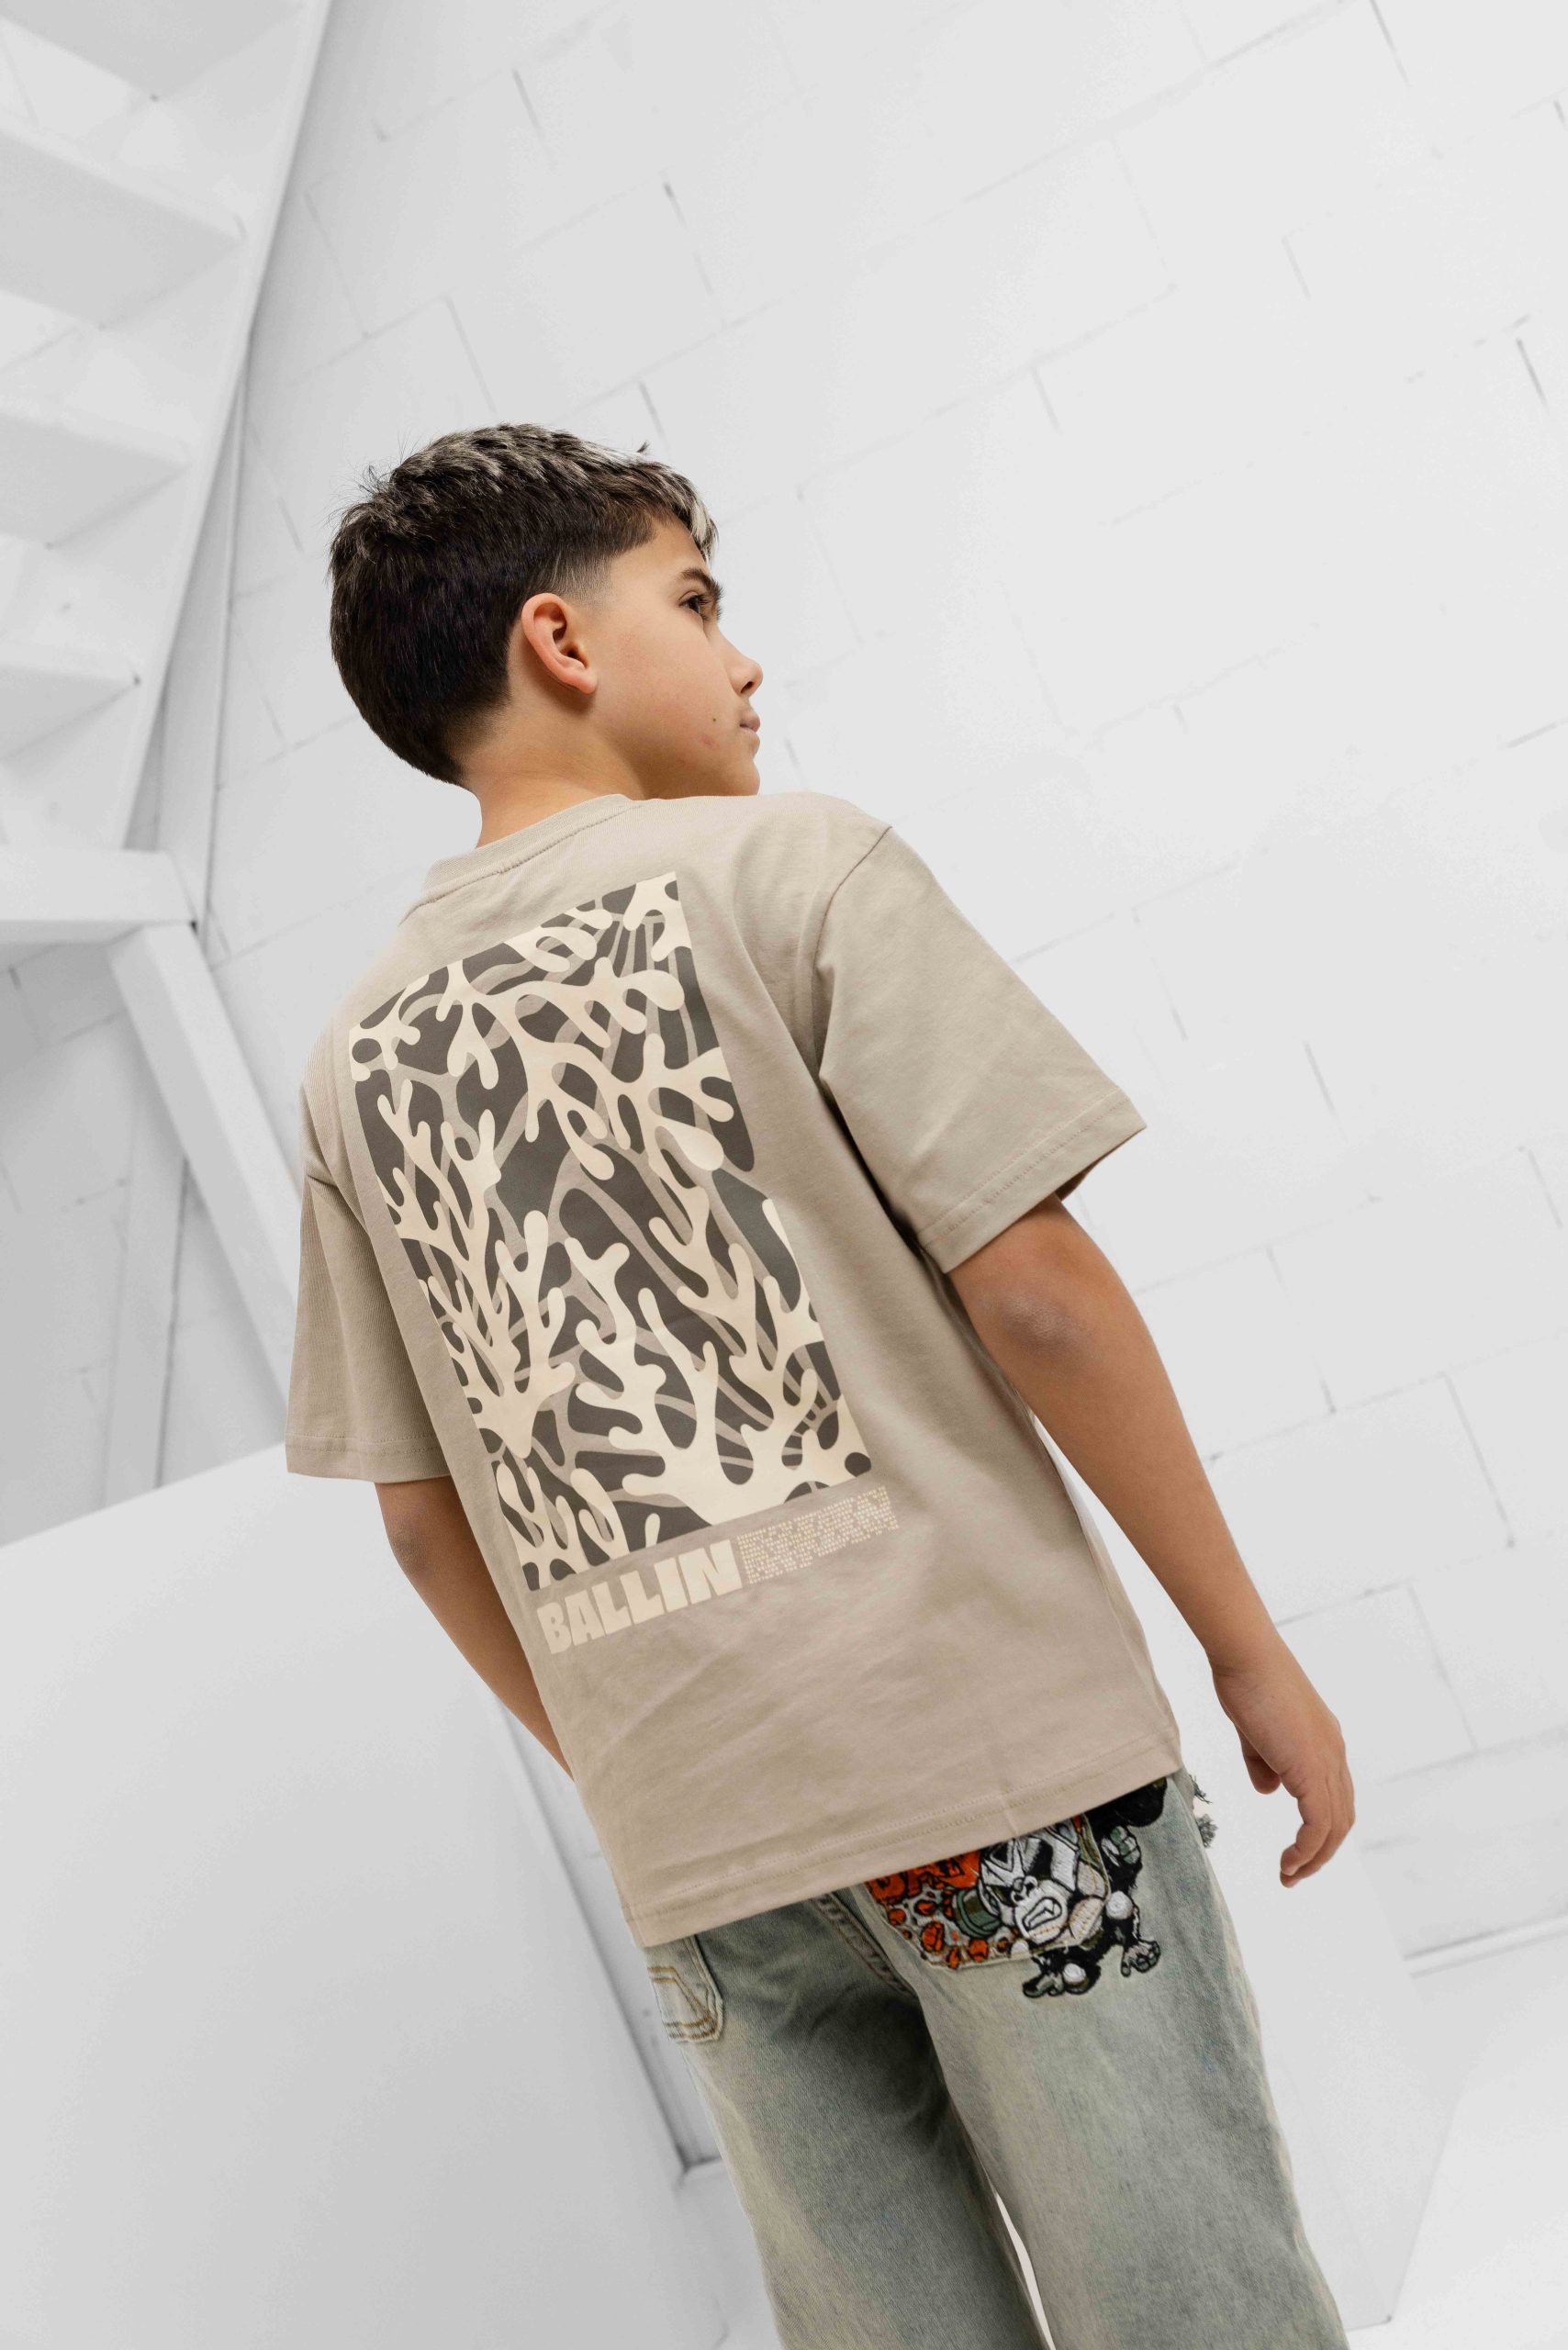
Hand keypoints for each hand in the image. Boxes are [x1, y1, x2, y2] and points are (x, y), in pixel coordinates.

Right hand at [1209, 1639, 1354, 1885]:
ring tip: (1289, 1875)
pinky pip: (1318, 1822)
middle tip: (1294, 1872)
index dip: (1319, 1829)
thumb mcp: (1255, 1732)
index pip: (1334, 1797)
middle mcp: (1334, 1754)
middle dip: (1320, 1852)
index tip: (1295, 1850)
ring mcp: (1327, 1761)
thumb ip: (1265, 1763)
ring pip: (1335, 1825)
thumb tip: (1270, 1791)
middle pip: (1342, 1817)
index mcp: (1325, 1743)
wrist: (1246, 1655)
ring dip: (1314, 1857)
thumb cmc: (1245, 1682)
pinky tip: (1288, 1861)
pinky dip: (1307, 1848)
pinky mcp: (1311, 1768)